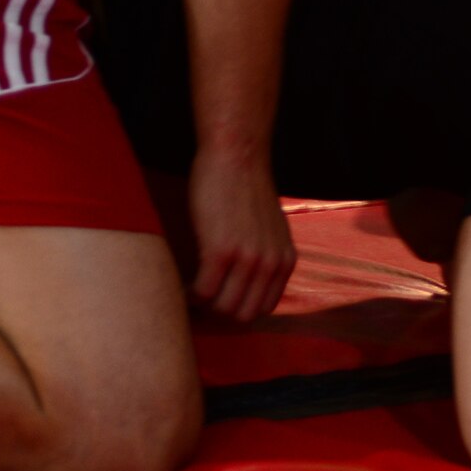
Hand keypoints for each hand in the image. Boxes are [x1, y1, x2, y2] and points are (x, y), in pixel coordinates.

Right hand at [188, 148, 294, 321]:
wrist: (237, 156)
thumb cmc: (247, 187)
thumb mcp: (271, 228)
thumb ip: (267, 255)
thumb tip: (249, 283)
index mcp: (284, 261)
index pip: (263, 308)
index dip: (239, 308)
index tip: (221, 300)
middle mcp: (270, 264)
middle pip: (243, 314)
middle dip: (220, 310)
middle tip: (203, 297)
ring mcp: (247, 259)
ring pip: (222, 307)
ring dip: (205, 304)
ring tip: (193, 290)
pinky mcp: (220, 251)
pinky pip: (203, 291)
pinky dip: (191, 294)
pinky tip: (186, 283)